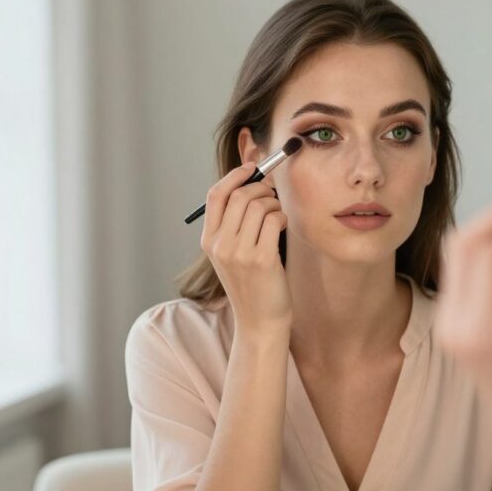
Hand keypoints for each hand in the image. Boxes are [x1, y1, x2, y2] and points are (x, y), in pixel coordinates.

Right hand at [201, 162, 291, 338]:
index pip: (216, 195)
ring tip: (278, 217)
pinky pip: (274, 220)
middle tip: (272, 196)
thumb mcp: (232, 254)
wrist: (259, 322)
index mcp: (209, 241)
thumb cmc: (251, 283)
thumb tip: (253, 182)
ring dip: (274, 204)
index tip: (252, 168)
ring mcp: (240, 253)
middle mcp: (220, 245)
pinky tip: (282, 227)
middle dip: (262, 188)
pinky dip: (282, 217)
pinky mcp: (262, 260)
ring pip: (259, 206)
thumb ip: (234, 223)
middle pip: (240, 196)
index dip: (235, 176)